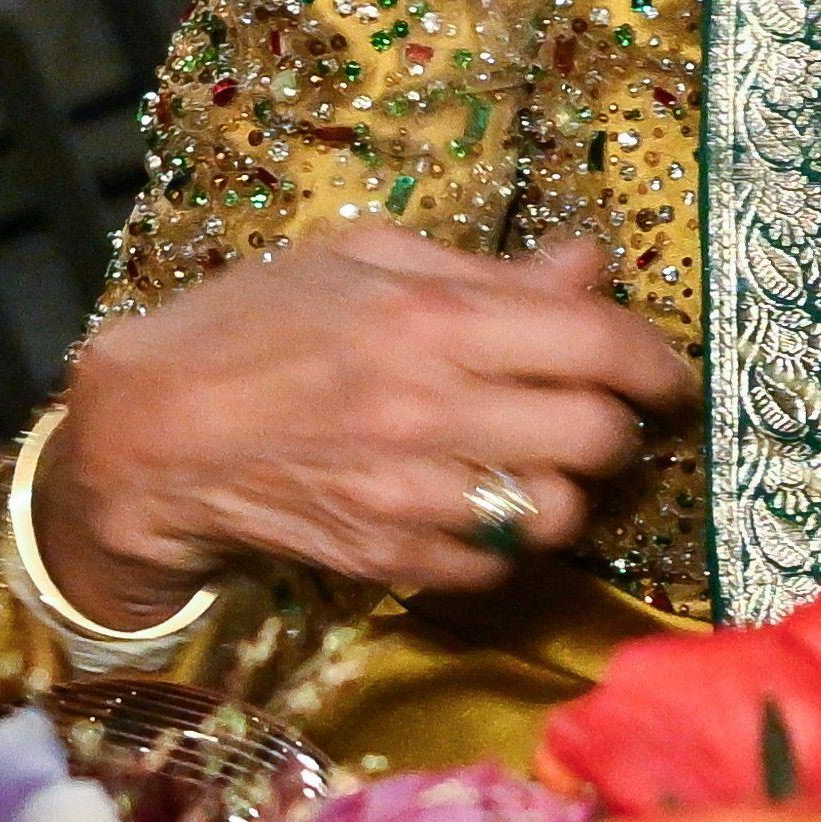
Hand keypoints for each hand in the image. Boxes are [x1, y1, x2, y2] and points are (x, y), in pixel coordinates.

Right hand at [43, 225, 699, 606]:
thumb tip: (589, 265)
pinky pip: (500, 562)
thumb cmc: (253, 322)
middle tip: (602, 410)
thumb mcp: (363, 258)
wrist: (153, 435)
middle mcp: (433, 412)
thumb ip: (486, 272)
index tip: (666, 370)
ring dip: (571, 488)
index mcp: (431, 320)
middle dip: (620, 425)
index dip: (656, 361)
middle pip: (598, 437)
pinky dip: (510, 535)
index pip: (596, 346)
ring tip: (542, 459)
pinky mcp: (393, 560)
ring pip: (560, 513)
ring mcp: (413, 496)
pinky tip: (483, 499)